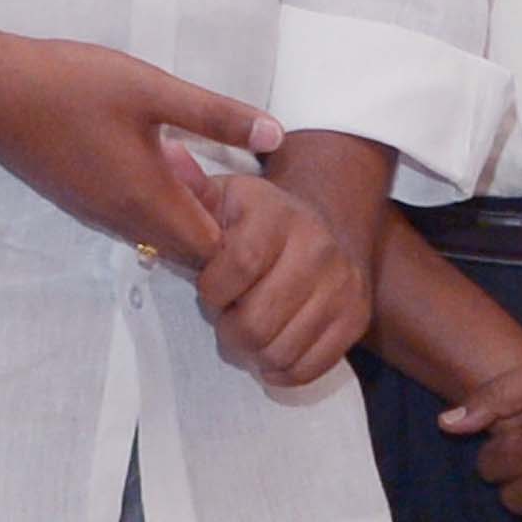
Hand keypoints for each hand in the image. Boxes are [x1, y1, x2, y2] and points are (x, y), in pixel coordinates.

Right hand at [0, 5, 273, 264]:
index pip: (213, 251)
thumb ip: (216, 115)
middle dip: (221, 227)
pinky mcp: (80, 199)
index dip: (245, 236)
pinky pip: (132, 216)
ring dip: (187, 210)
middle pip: (188, 248)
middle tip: (243, 184)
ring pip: (158, 232)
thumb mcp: (154, 89)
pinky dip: (158, 199)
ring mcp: (97, 213)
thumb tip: (276, 134)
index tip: (264, 204)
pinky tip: (164, 156)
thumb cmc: (69, 85)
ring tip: (207, 167)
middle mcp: (123, 220)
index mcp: (148, 201)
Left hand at [188, 161, 371, 396]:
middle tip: (229, 316)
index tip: (209, 288)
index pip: (239, 266)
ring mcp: (342, 286)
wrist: (329, 224)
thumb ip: (192, 190)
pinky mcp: (357, 318)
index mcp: (278, 216)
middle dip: (229, 328)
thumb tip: (165, 151)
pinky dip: (281, 369)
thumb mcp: (224, 197)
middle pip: (257, 320)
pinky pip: (309, 367)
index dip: (214, 291)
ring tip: (250, 330)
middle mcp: (318, 247)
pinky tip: (272, 350)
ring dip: (253, 352)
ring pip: (280, 350)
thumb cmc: (258, 219)